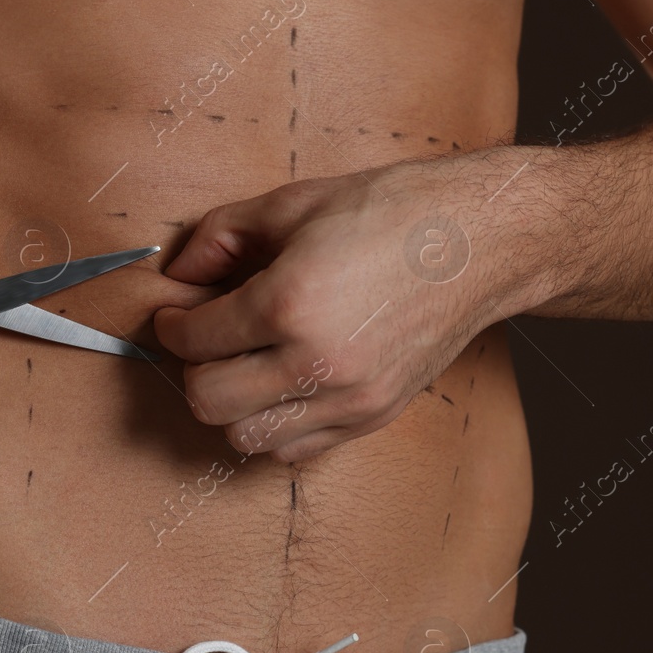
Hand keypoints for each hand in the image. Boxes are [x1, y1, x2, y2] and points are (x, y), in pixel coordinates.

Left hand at [152, 165, 538, 461]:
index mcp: (290, 302)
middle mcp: (318, 361)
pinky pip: (295, 449)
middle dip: (193, 369)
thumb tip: (177, 271)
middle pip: (209, 400)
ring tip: (244, 366)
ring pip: (246, 438)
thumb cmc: (393, 212)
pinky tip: (284, 385)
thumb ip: (221, 236)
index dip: (170, 327)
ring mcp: (350, 397)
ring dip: (232, 405)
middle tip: (204, 342)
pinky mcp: (374, 416)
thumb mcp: (294, 203)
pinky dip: (275, 425)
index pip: (195, 341)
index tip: (174, 317)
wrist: (481, 241)